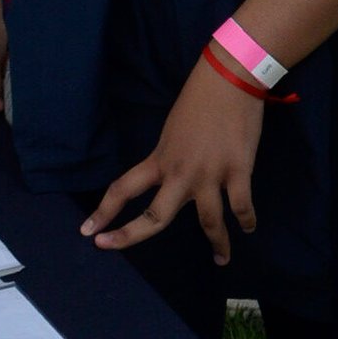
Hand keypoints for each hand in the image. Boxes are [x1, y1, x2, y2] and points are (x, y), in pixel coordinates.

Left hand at [81, 56, 263, 264]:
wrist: (229, 79)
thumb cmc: (200, 99)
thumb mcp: (173, 129)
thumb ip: (170, 157)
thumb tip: (174, 176)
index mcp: (162, 159)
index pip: (124, 189)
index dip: (104, 212)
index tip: (89, 232)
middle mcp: (180, 173)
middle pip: (154, 218)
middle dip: (131, 237)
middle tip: (115, 249)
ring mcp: (210, 175)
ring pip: (208, 222)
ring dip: (218, 244)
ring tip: (221, 259)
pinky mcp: (238, 171)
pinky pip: (241, 206)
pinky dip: (247, 221)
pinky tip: (248, 227)